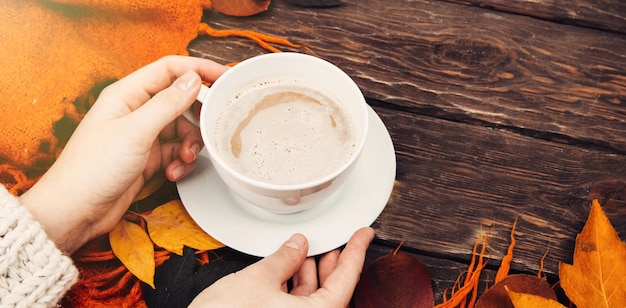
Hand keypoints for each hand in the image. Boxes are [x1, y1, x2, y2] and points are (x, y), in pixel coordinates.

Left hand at [19, 56, 228, 253]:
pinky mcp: (147, 159)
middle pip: (180, 101)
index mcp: (127, 94)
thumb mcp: (136, 131)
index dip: (199, 70)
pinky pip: (175, 152)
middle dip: (197, 117)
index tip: (226, 77)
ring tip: (184, 158)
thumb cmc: (92, 169)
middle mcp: (136, 111)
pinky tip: (173, 173)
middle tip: (210, 128)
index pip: (170, 69)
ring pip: (182, 129)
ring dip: (190, 144)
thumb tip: (193, 79)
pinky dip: (180, 162)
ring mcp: (142, 136)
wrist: (75, 212)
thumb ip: (168, 103)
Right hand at [189, 227, 374, 307]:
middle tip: (333, 240)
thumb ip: (283, 259)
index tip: (364, 234)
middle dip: (331, 263)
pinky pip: (295, 306)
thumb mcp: (258, 279)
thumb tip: (297, 245)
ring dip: (308, 273)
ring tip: (304, 250)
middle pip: (331, 291)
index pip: (346, 281)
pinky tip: (285, 269)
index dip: (356, 252)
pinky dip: (292, 287)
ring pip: (312, 300)